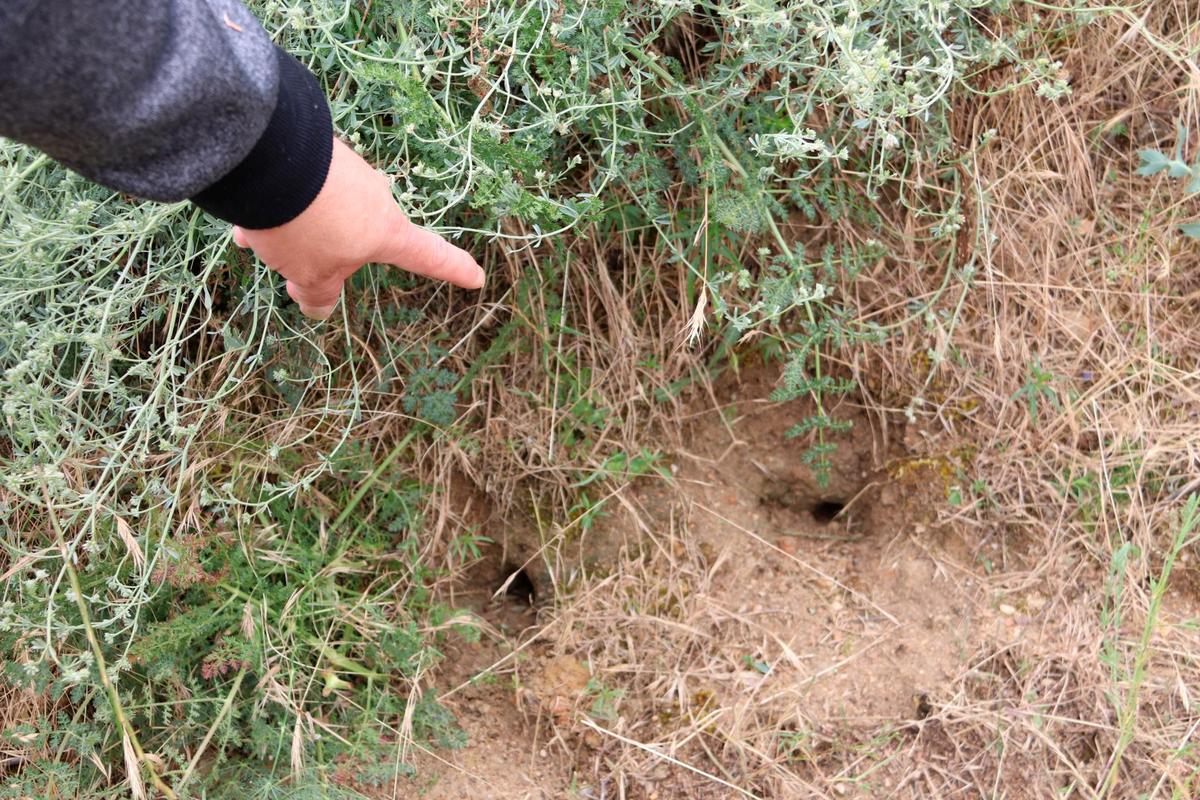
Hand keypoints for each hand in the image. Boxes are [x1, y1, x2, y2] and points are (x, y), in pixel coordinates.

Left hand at [232, 138, 483, 318]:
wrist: (268, 156)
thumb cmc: (305, 227)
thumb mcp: (311, 274)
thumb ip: (319, 293)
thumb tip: (319, 306)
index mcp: (386, 233)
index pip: (429, 257)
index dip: (453, 270)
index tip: (476, 277)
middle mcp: (375, 199)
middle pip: (361, 236)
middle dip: (328, 252)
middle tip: (291, 270)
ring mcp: (347, 172)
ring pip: (324, 212)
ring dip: (294, 229)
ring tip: (253, 238)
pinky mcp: (320, 152)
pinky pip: (304, 189)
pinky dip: (280, 206)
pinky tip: (247, 210)